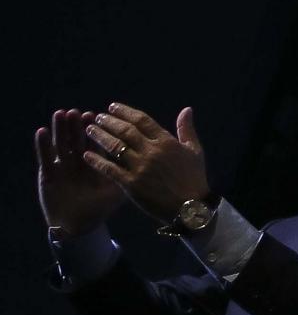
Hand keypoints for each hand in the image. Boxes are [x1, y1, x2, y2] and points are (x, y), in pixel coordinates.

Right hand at [35, 109, 125, 233]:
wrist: (79, 225)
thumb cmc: (100, 207)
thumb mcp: (120, 190)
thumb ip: (134, 174)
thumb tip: (157, 161)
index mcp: (98, 161)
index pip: (101, 140)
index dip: (103, 128)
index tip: (104, 113)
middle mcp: (79, 160)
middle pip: (80, 137)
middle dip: (81, 124)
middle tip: (81, 112)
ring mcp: (63, 166)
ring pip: (62, 142)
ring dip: (61, 128)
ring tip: (61, 114)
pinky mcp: (47, 174)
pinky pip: (45, 157)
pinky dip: (43, 145)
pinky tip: (42, 132)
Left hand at [81, 103, 209, 221]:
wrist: (190, 207)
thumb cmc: (193, 178)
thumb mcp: (195, 151)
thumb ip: (186, 129)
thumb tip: (186, 109)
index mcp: (167, 142)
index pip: (142, 120)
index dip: (125, 112)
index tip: (112, 107)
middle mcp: (152, 151)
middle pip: (125, 131)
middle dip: (109, 121)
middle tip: (98, 117)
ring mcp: (140, 168)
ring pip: (115, 146)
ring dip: (99, 136)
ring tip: (89, 130)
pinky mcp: (131, 184)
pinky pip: (109, 169)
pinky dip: (96, 161)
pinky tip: (86, 155)